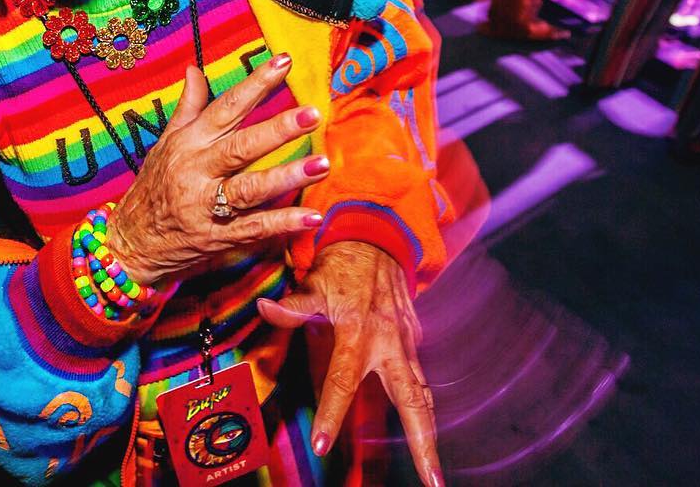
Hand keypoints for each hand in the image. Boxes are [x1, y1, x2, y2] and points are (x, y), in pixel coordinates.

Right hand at [107, 55, 328, 286]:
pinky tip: (312, 217)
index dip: (256, 84)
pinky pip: (253, 229)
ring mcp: (207, 206)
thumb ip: (188, 108)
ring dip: (287, 176)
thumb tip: (193, 69)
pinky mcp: (217, 237)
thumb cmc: (152, 187)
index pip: (227, 107)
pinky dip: (282, 224)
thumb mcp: (165, 143)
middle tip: (312, 114)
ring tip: (322, 163)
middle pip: (241, 146)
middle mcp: (198, 171)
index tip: (284, 62)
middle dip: (278, 130)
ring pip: (250, 188)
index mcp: (189, 143)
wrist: (128, 243)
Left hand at [258, 242, 442, 486]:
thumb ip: (293, 306)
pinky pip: (422, 379)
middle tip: (432, 481)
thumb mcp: (314, 283)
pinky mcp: (414, 340)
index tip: (321, 444)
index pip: (344, 381)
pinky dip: (426, 408)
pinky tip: (428, 436)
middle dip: (423, 443)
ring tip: (435, 474)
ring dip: (430, 435)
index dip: (331, 413)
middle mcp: (390, 343)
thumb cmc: (342, 265)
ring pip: (424, 395)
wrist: (378, 238)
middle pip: (412, 401)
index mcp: (360, 332)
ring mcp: (407, 343)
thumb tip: (264, 309)